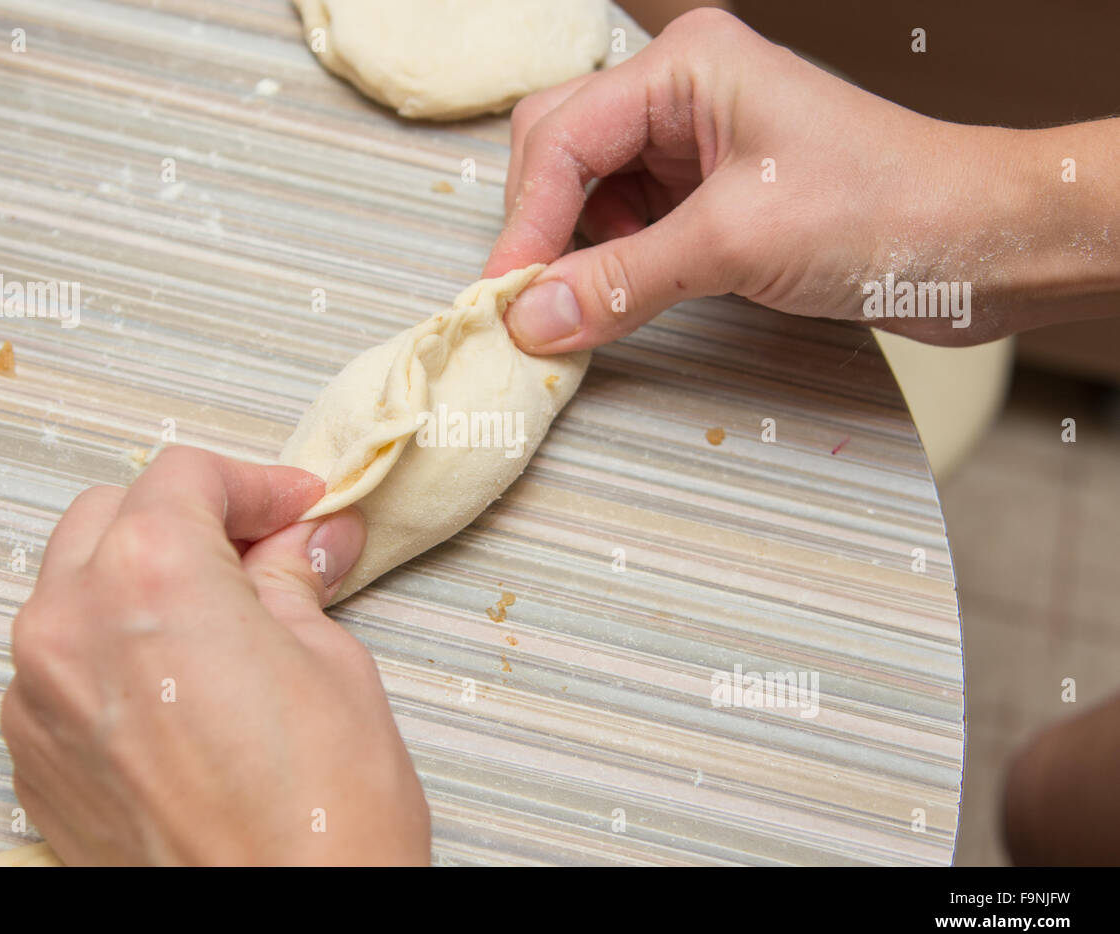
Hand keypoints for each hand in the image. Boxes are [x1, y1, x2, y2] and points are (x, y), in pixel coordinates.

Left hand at [1, 446, 430, 864]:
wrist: (282, 933)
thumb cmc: (321, 817)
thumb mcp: (332, 663)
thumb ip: (294, 583)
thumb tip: (304, 542)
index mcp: (150, 575)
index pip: (186, 477)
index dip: (254, 484)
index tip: (295, 508)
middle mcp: (69, 625)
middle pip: (113, 515)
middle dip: (186, 519)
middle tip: (261, 551)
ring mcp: (36, 698)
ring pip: (73, 588)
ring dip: (139, 579)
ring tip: (219, 618)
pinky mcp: (33, 760)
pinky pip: (57, 668)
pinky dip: (110, 650)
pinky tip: (177, 685)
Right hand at [487, 8, 1119, 347]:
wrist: (979, 246)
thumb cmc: (886, 210)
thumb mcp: (738, 243)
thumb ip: (623, 280)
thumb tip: (531, 319)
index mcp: (687, 66)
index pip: (562, 138)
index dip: (524, 222)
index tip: (503, 298)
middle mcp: (682, 92)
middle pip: (559, 152)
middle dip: (542, 228)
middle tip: (532, 306)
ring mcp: (695, 141)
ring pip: (587, 192)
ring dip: (575, 251)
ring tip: (585, 306)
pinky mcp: (710, 191)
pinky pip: (626, 223)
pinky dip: (610, 264)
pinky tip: (620, 297)